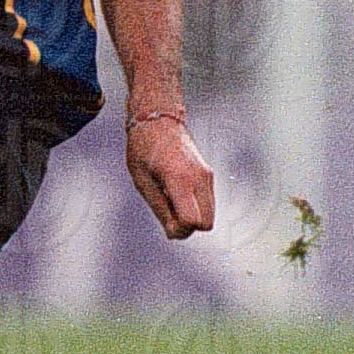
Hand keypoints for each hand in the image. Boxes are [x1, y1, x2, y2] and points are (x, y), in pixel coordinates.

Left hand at [126, 117, 214, 239]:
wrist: (158, 120)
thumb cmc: (144, 149)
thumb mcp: (143, 182)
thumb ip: (161, 209)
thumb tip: (174, 233)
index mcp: (180, 179)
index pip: (192, 221)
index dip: (179, 229)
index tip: (165, 223)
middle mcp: (199, 178)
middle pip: (206, 223)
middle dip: (188, 227)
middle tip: (167, 214)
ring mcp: (207, 175)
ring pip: (210, 215)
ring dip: (192, 217)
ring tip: (170, 200)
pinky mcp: (209, 175)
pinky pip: (208, 203)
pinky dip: (195, 207)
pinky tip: (177, 194)